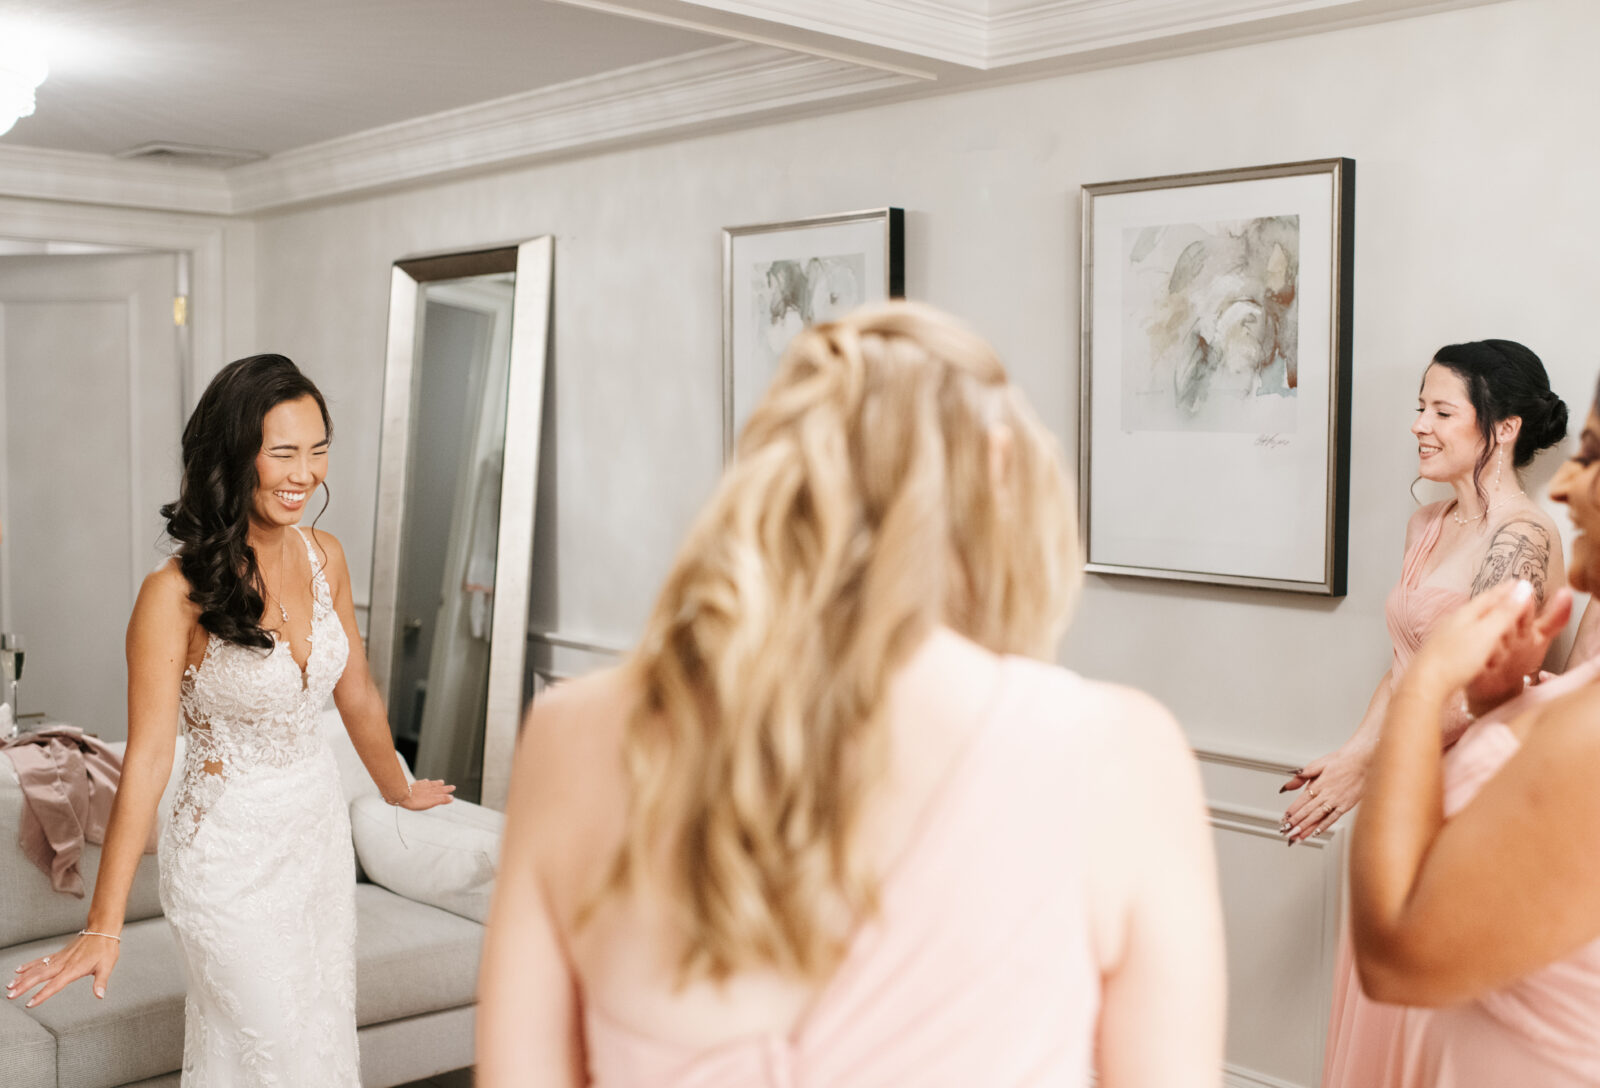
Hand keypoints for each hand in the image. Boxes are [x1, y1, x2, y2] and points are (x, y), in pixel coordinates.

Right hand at [6, 931, 118, 1007]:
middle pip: (40, 976)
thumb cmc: (106, 949)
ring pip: (37, 968)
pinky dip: (29, 965)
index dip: (42, 995)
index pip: (55, 985)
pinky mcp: (59, 954)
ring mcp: (60, 958)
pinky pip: (41, 960)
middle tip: (10, 995)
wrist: (103, 930)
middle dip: (24, 986)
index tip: (30, 1003)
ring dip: (23, 977)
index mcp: (73, 969)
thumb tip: (100, 995)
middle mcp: (63, 964)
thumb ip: (101, 982)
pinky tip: (19, 970)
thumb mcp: (107, 966)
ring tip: (10, 986)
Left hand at [399, 778, 454, 810]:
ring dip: (436, 784)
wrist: (402, 795)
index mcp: (432, 793)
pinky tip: (425, 781)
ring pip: (431, 784)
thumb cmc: (415, 801)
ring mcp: (421, 787)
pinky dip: (425, 782)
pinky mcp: (414, 786)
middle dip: (444, 788)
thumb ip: (441, 800)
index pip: (442, 792)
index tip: (453, 789)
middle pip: (438, 788)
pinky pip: (422, 782)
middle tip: (451, 786)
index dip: (447, 791)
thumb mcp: (431, 802)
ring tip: (441, 782)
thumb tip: (451, 798)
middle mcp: (428, 789)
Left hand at [1279, 744, 1371, 843]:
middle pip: (1308, 812)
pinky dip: (1324, 826)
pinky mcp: (1347, 805)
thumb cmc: (1340, 761)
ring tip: (1297, 837)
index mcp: (1318, 784)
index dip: (1292, 812)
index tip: (1284, 820)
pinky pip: (1333, 818)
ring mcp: (1337, 801)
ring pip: (1318, 817)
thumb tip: (1287, 785)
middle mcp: (1326, 794)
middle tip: (1286, 832)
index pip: (1301, 801)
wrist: (1362, 760)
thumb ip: (1301, 777)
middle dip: (1296, 823)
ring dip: (1307, 828)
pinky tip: (1316, 833)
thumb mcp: (1316, 765)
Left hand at [1411, 582, 1567, 700]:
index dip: (1506, 590)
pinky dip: (1477, 629)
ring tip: (1496, 612)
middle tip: (1510, 592)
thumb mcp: (1486, 634)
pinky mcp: (1443, 650)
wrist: (1426, 683)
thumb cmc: (1456, 659)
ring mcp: (1446, 634)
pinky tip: (1475, 636)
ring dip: (1486, 613)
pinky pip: (1465, 632)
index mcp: (1466, 614)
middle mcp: (1454, 620)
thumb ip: (1505, 612)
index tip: (1519, 582)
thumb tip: (1523, 587)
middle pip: (1479, 605)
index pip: (1490, 596)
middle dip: (1497, 598)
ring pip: (1471, 618)